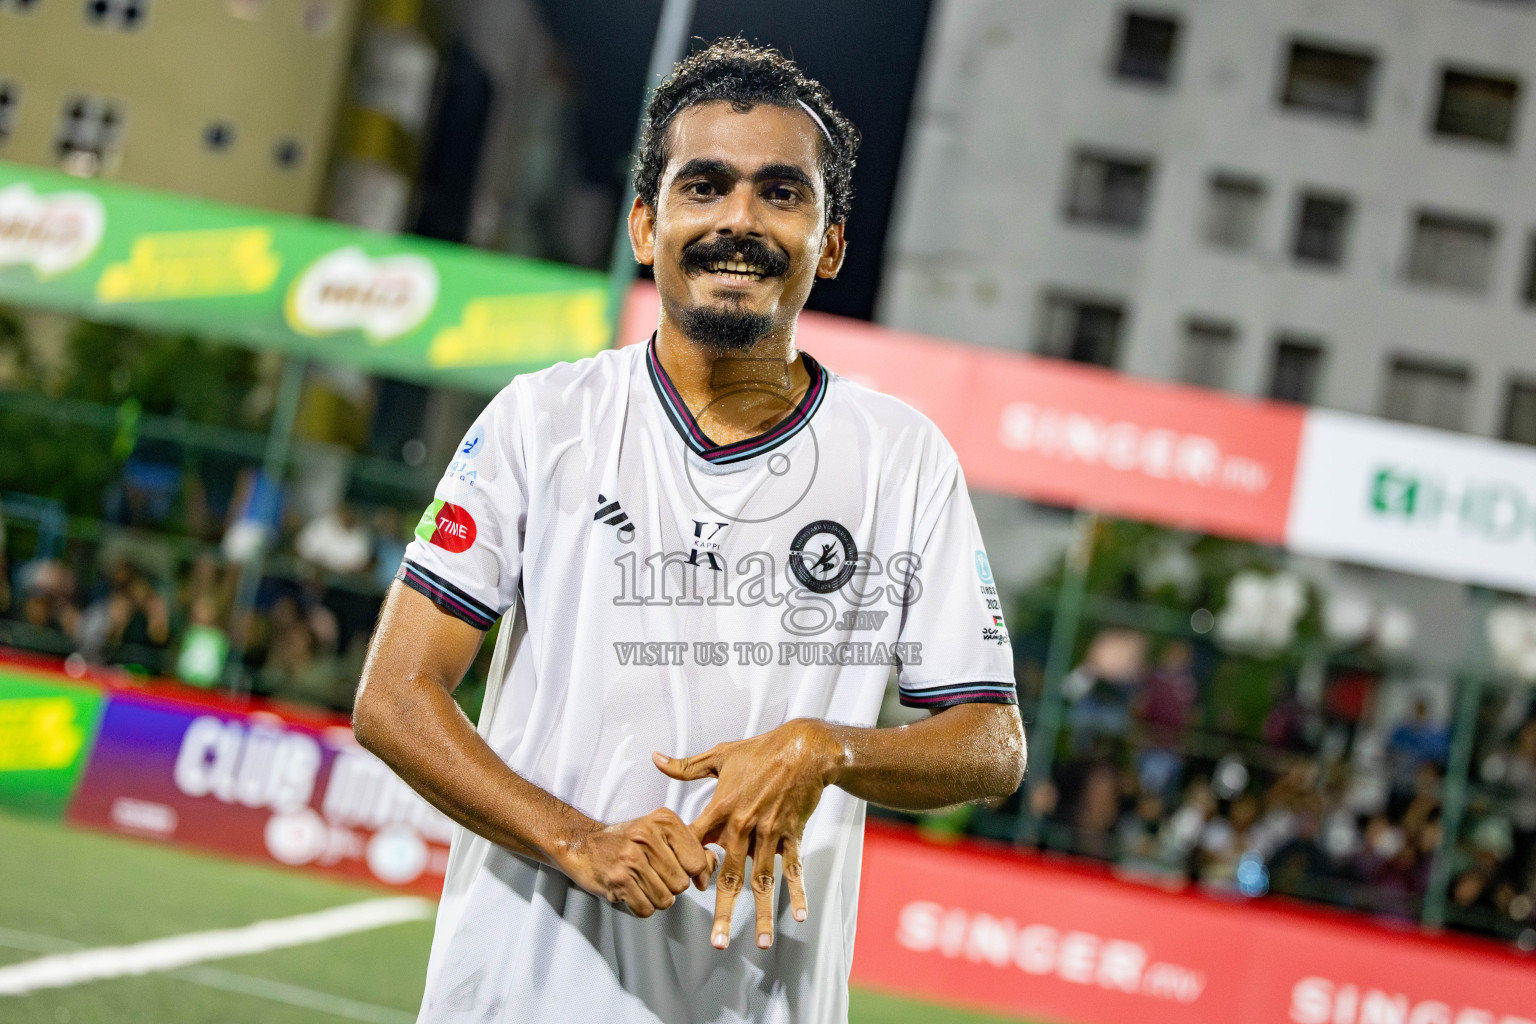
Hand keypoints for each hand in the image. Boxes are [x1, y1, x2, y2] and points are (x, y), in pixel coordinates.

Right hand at [554, 808, 713, 916]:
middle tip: (653, 874)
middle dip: (671, 886)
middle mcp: (647, 836)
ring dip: (656, 898)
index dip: (693, 873)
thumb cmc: (627, 841)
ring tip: (642, 882)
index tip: (681, 870)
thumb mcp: (661, 833)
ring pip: (665, 900)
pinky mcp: (618, 880)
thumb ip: (691, 847)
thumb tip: (712, 866)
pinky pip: (646, 909)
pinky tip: (631, 890)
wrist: (583, 845)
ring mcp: (631, 858)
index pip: (696, 861)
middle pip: (682, 884)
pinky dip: (640, 906)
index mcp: (664, 821)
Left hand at [653, 719, 842, 949]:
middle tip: (717, 942)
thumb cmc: (759, 751)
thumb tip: (655, 758)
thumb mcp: (719, 755)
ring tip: (759, 942)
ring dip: (761, 913)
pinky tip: (797, 916)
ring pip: (763, 880)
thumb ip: (685, 766)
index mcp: (722, 808)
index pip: (696, 844)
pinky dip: (797, 892)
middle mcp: (743, 826)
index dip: (687, 867)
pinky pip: (793, 869)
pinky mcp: (792, 835)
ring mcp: (769, 833)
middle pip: (730, 876)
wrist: (802, 749)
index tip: (681, 889)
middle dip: (723, 910)